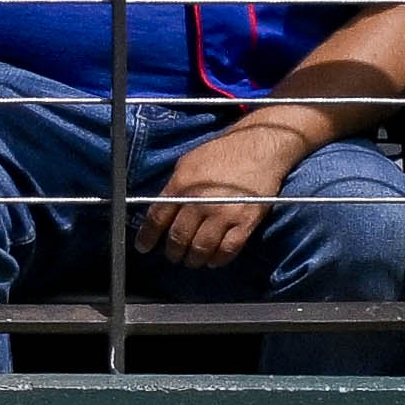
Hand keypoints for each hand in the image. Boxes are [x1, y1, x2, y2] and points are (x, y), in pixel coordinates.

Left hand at [147, 117, 298, 267]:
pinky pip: (228, 249)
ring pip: (200, 248)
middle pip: (178, 238)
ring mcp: (224, 213)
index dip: (147, 237)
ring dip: (193, 259)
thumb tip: (162, 210)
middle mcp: (200, 202)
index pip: (156, 219)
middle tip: (173, 255)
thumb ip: (174, 188)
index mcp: (182, 186)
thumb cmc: (222, 152)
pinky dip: (218, 259)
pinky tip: (213, 260)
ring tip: (192, 260)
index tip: (144, 247)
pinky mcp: (246, 221)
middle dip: (172, 252)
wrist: (261, 144)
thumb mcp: (187, 164)